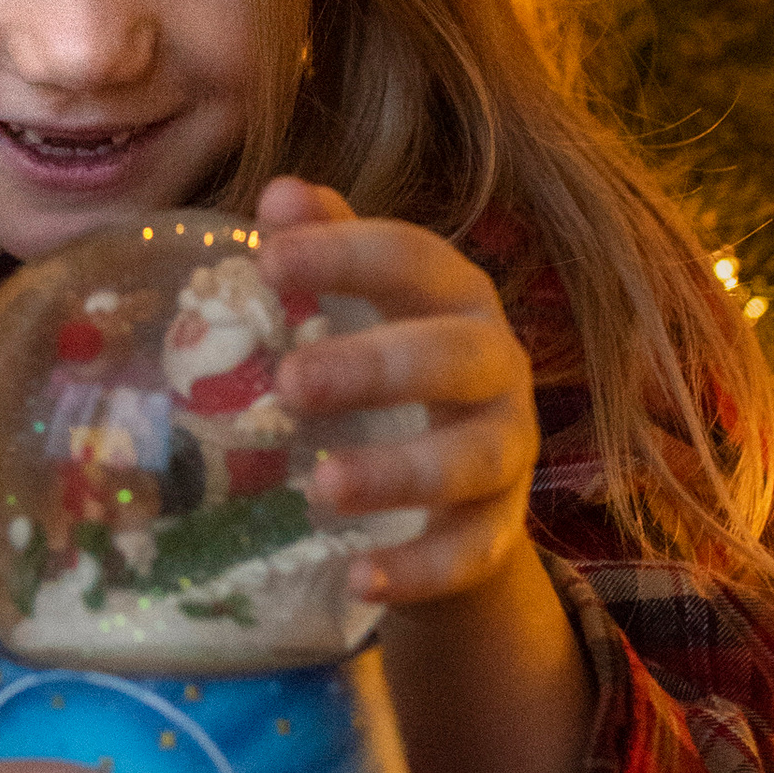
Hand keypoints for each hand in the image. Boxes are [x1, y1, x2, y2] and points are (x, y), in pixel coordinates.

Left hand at [255, 177, 593, 772]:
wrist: (450, 496)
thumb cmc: (388, 374)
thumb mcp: (362, 308)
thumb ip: (326, 250)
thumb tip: (279, 193)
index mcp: (455, 299)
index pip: (412, 258)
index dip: (346, 254)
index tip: (269, 258)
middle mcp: (494, 368)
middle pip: (452, 356)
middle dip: (374, 365)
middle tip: (288, 382)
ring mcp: (504, 452)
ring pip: (469, 460)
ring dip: (397, 474)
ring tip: (319, 486)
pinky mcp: (497, 533)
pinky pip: (469, 552)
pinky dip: (419, 569)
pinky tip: (362, 579)